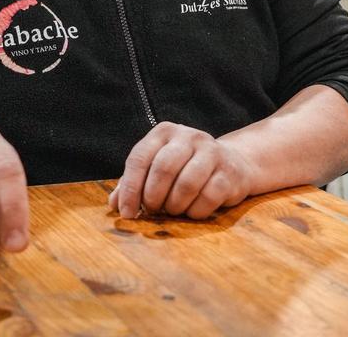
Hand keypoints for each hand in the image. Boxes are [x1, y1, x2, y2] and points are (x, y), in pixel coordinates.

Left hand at [108, 122, 254, 219]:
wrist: (232, 163)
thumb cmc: (185, 168)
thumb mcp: (156, 169)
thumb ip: (133, 183)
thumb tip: (114, 205)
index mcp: (164, 132)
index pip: (139, 158)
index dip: (130, 189)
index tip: (127, 213)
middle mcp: (188, 136)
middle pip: (163, 168)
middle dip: (153, 196)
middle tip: (153, 210)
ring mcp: (212, 152)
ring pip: (187, 184)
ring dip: (175, 206)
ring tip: (173, 209)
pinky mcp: (229, 171)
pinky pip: (208, 197)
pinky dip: (195, 211)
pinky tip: (192, 210)